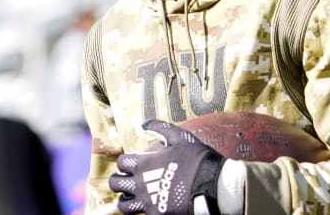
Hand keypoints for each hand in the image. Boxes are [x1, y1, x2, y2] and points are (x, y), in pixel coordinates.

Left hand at [109, 120, 225, 214]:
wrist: (214, 185)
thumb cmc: (197, 159)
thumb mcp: (180, 137)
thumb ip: (160, 128)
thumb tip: (144, 123)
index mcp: (143, 164)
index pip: (121, 162)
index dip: (125, 161)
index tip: (133, 162)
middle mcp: (141, 184)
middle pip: (115, 184)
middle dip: (119, 180)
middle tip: (128, 179)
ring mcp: (148, 202)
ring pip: (123, 205)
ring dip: (126, 199)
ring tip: (133, 197)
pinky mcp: (158, 214)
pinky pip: (141, 214)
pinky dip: (143, 210)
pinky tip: (151, 205)